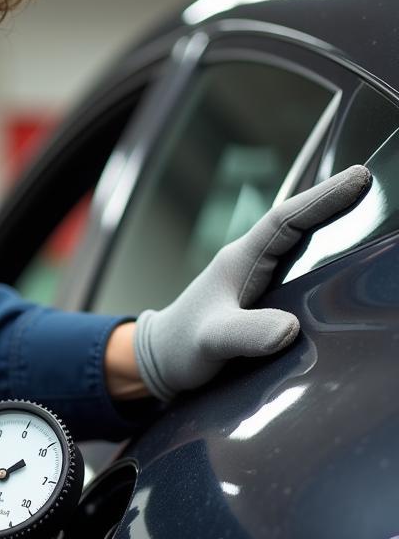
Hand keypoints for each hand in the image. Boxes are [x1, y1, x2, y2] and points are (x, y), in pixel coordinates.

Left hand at [133, 165, 370, 399]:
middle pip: (300, 225)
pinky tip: (349, 270)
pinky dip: (325, 264)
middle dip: (338, 204)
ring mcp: (259, 280)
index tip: (360, 178)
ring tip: (377, 218)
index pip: (285, 220)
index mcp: (240, 261)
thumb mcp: (211, 341)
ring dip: (334, 233)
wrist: (161, 360)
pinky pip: (301, 273)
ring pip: (302, 248)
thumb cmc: (181, 346)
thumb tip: (289, 329)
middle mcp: (251, 263)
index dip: (322, 198)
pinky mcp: (265, 300)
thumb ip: (245, 334)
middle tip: (380, 185)